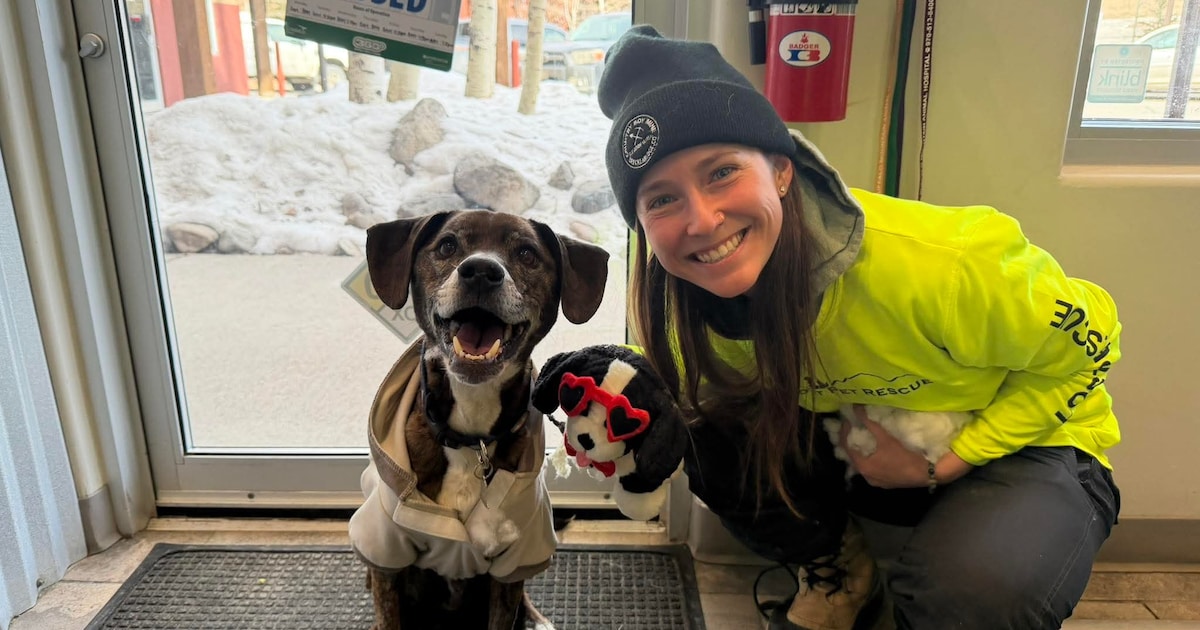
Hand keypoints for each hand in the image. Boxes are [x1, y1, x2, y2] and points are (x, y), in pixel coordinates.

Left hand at [839, 404, 973, 488]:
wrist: (926, 474)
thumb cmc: (904, 457)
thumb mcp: (886, 439)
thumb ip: (870, 423)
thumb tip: (856, 408)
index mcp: (863, 467)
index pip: (846, 447)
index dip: (844, 432)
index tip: (847, 420)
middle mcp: (866, 476)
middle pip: (853, 455)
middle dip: (852, 441)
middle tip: (853, 426)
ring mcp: (876, 481)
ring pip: (863, 463)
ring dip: (862, 450)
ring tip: (863, 436)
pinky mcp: (885, 482)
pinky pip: (872, 468)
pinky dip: (870, 458)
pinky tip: (875, 451)